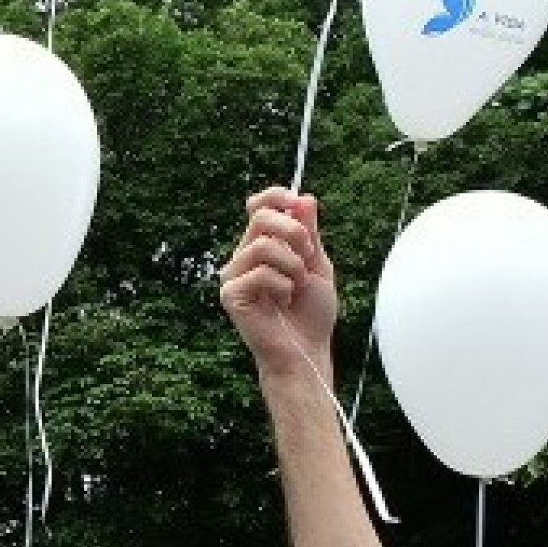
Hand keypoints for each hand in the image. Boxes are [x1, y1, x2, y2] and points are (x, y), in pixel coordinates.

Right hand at [219, 188, 336, 377]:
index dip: (276, 196)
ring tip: (297, 286)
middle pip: (261, 217)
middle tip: (309, 255)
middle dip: (294, 231)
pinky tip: (282, 302)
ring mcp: (234, 276)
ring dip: (292, 265)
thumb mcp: (317, 264)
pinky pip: (260, 273)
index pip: (259, 207)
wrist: (306, 350)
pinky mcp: (231, 295)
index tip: (296, 202)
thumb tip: (304, 199)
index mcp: (263, 247)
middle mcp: (244, 258)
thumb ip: (309, 233)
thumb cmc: (311, 313)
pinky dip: (282, 285)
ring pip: (263, 245)